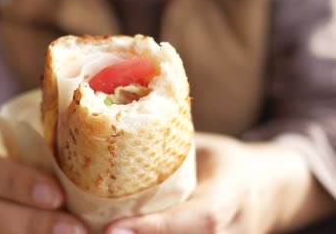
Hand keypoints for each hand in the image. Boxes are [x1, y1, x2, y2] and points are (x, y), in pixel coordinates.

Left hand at [105, 133, 335, 233]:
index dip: (155, 228)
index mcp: (231, 197)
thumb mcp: (207, 148)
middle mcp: (231, 231)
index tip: (111, 229)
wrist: (271, 190)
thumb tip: (114, 133)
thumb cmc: (231, 164)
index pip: (197, 220)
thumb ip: (167, 150)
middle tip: (86, 233)